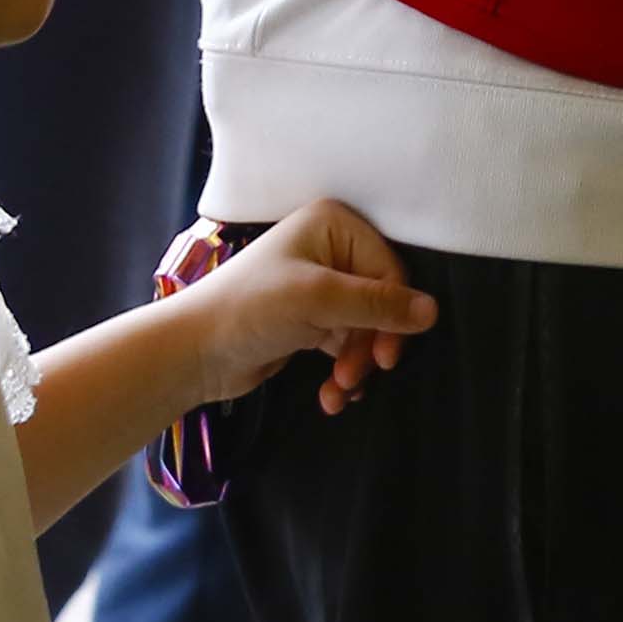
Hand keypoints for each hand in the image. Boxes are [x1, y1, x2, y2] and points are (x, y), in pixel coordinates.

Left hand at [189, 201, 436, 417]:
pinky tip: (334, 394)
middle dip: (369, 345)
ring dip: (357, 364)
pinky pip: (346, 345)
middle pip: (380, 301)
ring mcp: (319, 288)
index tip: (383, 356)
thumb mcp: (318, 299)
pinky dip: (345, 370)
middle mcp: (330, 251)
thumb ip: (378, 304)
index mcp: (334, 227)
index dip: (391, 315)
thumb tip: (433, 312)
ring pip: (365, 328)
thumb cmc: (248, 310)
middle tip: (356, 376)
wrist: (189, 355)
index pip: (389, 270)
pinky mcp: (309, 322)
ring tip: (339, 392)